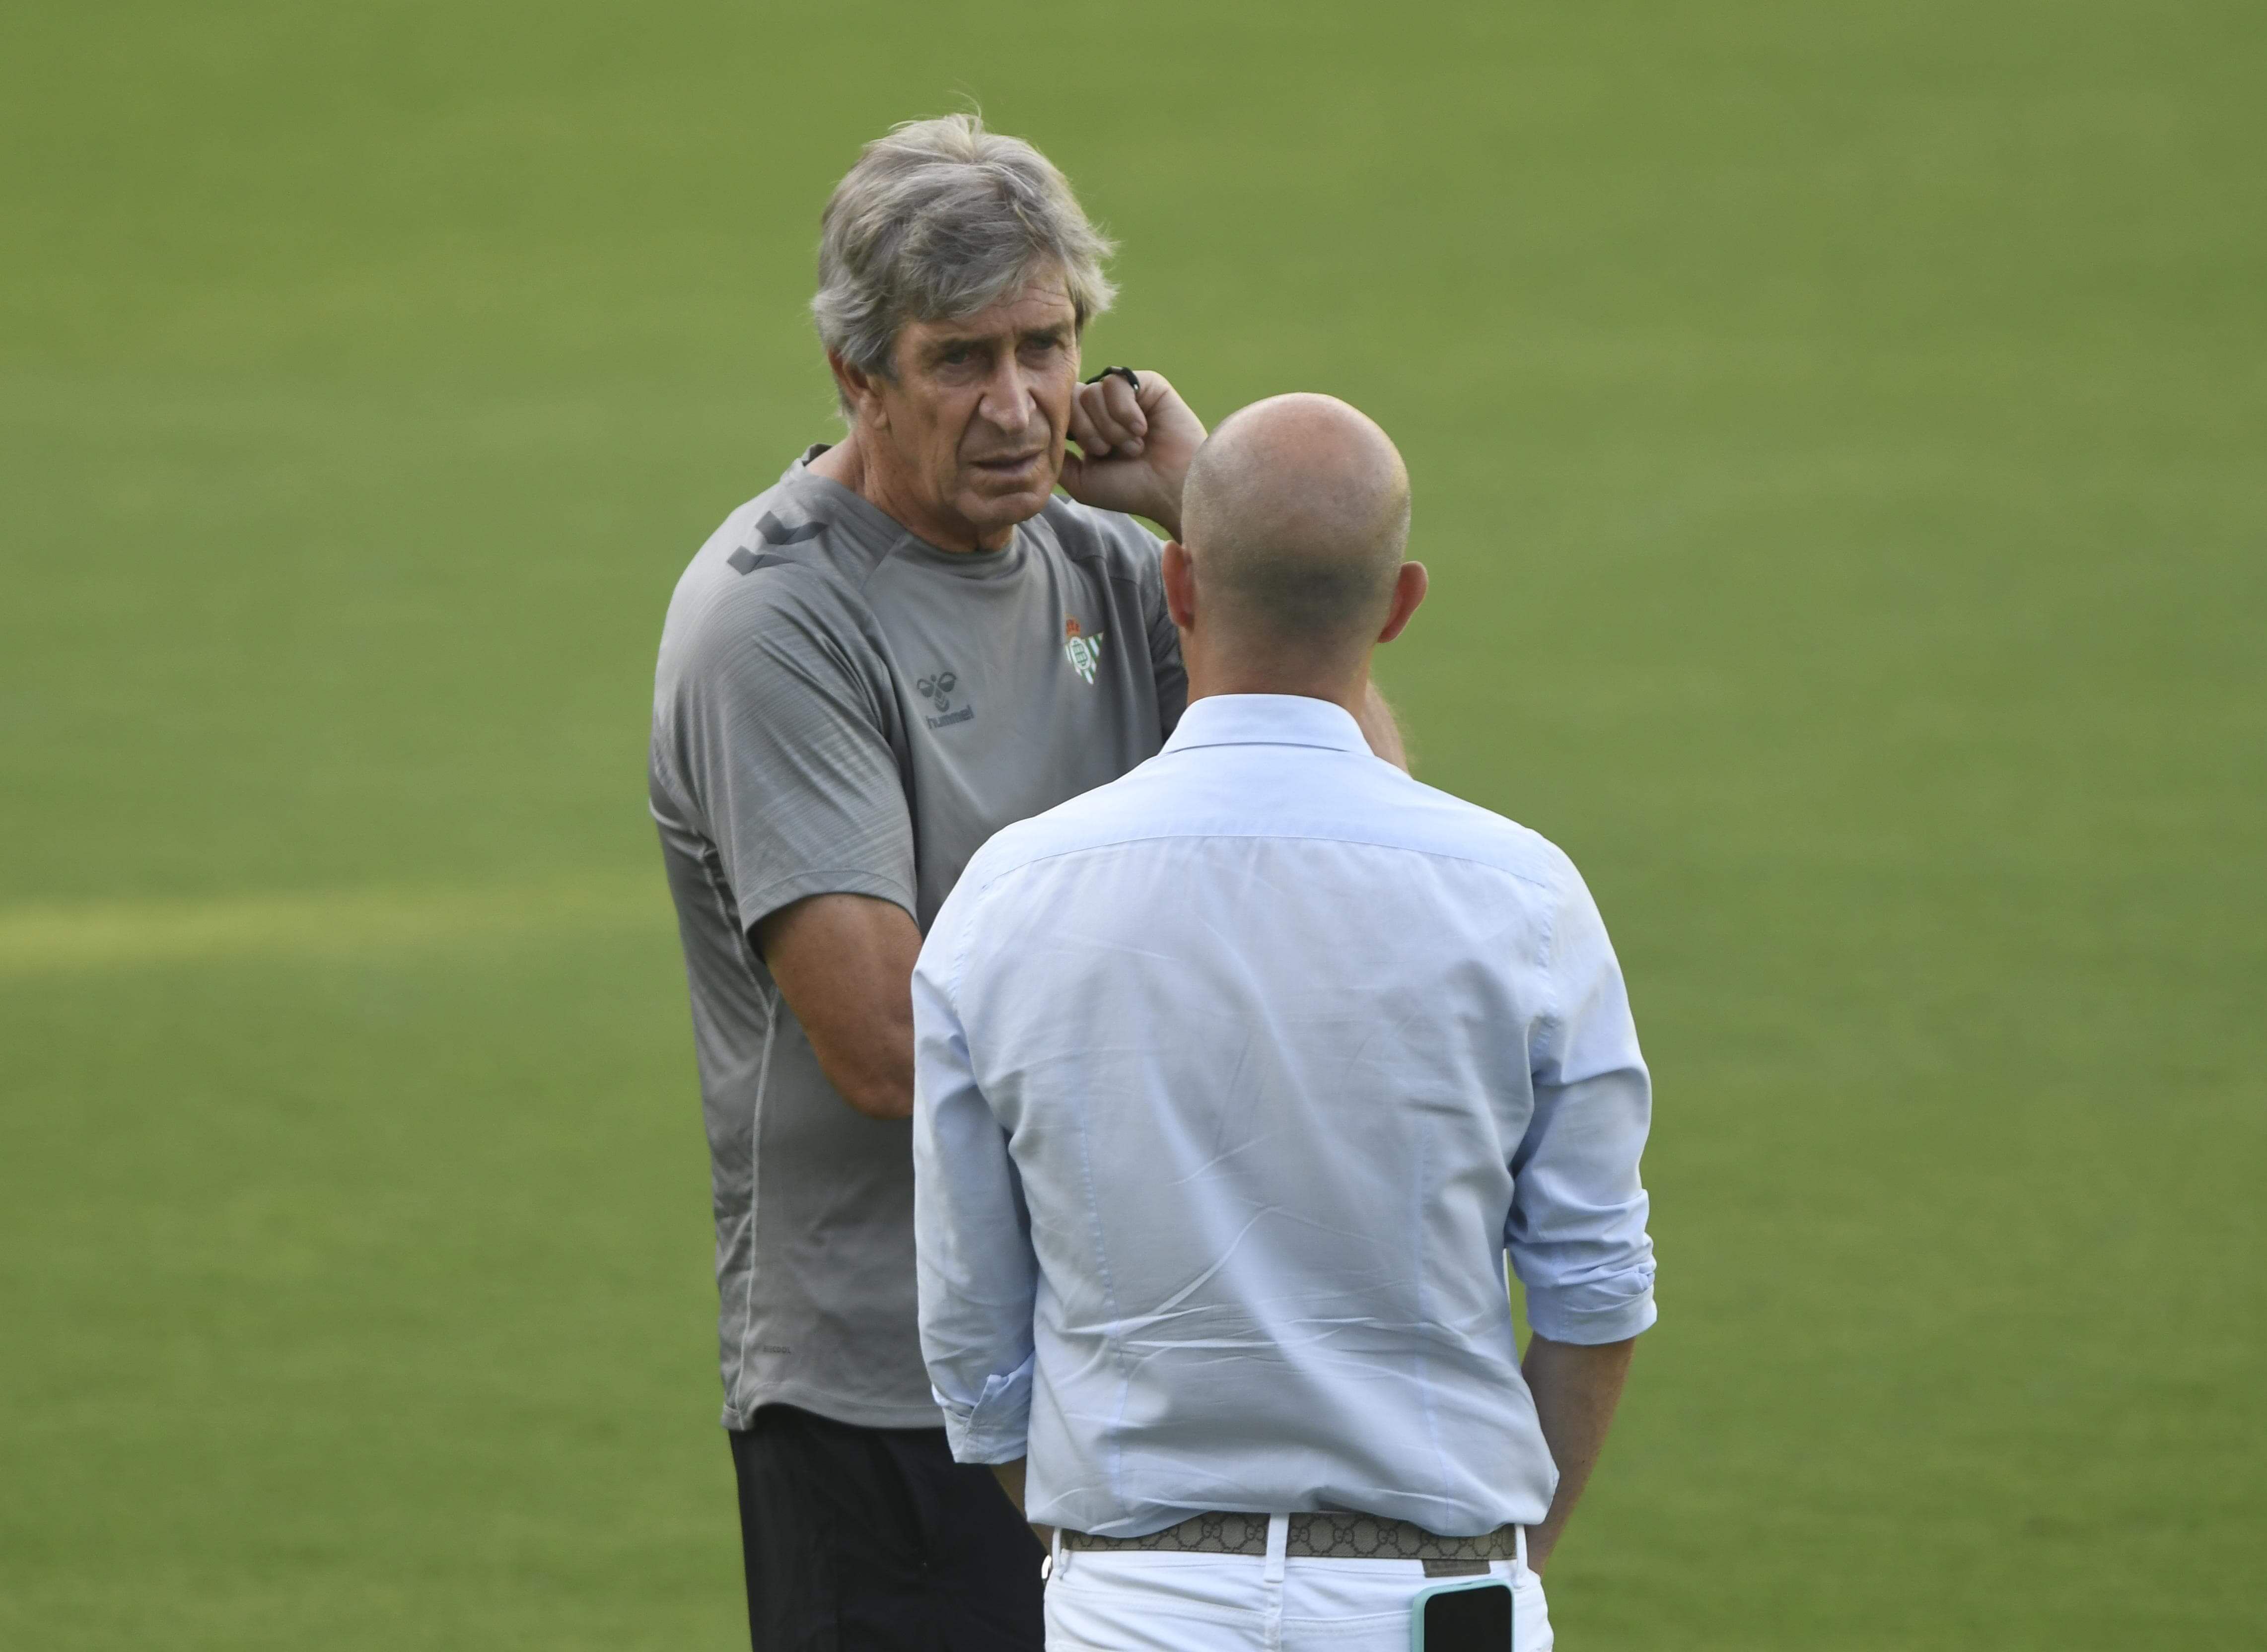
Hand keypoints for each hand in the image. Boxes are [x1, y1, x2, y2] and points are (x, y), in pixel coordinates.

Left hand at [1060, 369, 1204, 538]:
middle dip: (1090, 432)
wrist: (1171, 488)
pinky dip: (1125, 412)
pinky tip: (1143, 429)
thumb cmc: (1130, 489)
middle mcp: (1105, 409)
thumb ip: (1057, 456)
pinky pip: (1115, 383)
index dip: (1072, 432)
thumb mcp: (1081, 480)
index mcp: (1088, 428)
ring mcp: (1125, 395)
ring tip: (1134, 446)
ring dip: (1111, 427)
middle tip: (1114, 453)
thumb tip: (1039, 433)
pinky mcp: (1146, 384)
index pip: (1061, 411)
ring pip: (1092, 393)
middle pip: (1072, 399)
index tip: (1096, 456)